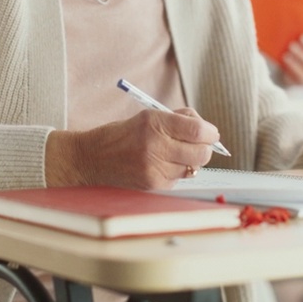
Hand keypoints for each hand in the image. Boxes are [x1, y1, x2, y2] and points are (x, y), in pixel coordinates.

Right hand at [45, 108, 218, 189]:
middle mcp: (155, 146)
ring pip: (193, 168)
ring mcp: (154, 168)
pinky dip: (176, 171)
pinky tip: (160, 164)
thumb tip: (208, 131)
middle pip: (202, 153)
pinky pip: (179, 178)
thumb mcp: (148, 116)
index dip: (211, 132)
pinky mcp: (153, 184)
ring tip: (172, 153)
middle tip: (198, 144)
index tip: (211, 133)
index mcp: (154, 123)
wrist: (92, 158)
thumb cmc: (123, 134)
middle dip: (205, 148)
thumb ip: (179, 120)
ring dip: (189, 161)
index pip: (198, 130)